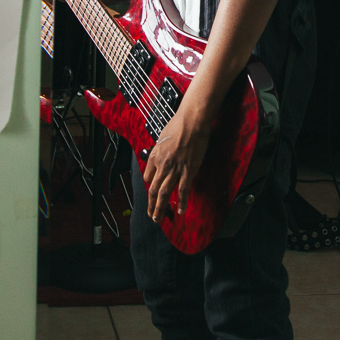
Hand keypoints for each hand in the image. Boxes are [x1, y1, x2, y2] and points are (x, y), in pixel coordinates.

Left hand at [141, 96, 212, 220]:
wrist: (191, 121)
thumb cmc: (178, 125)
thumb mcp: (162, 137)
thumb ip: (160, 150)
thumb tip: (159, 156)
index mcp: (155, 156)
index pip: (149, 177)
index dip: (151, 186)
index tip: (153, 191)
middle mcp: (162, 165)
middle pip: (154, 190)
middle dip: (151, 205)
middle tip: (152, 215)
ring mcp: (175, 169)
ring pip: (164, 193)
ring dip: (160, 208)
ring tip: (159, 218)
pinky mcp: (188, 171)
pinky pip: (183, 190)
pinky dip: (182, 202)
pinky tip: (181, 211)